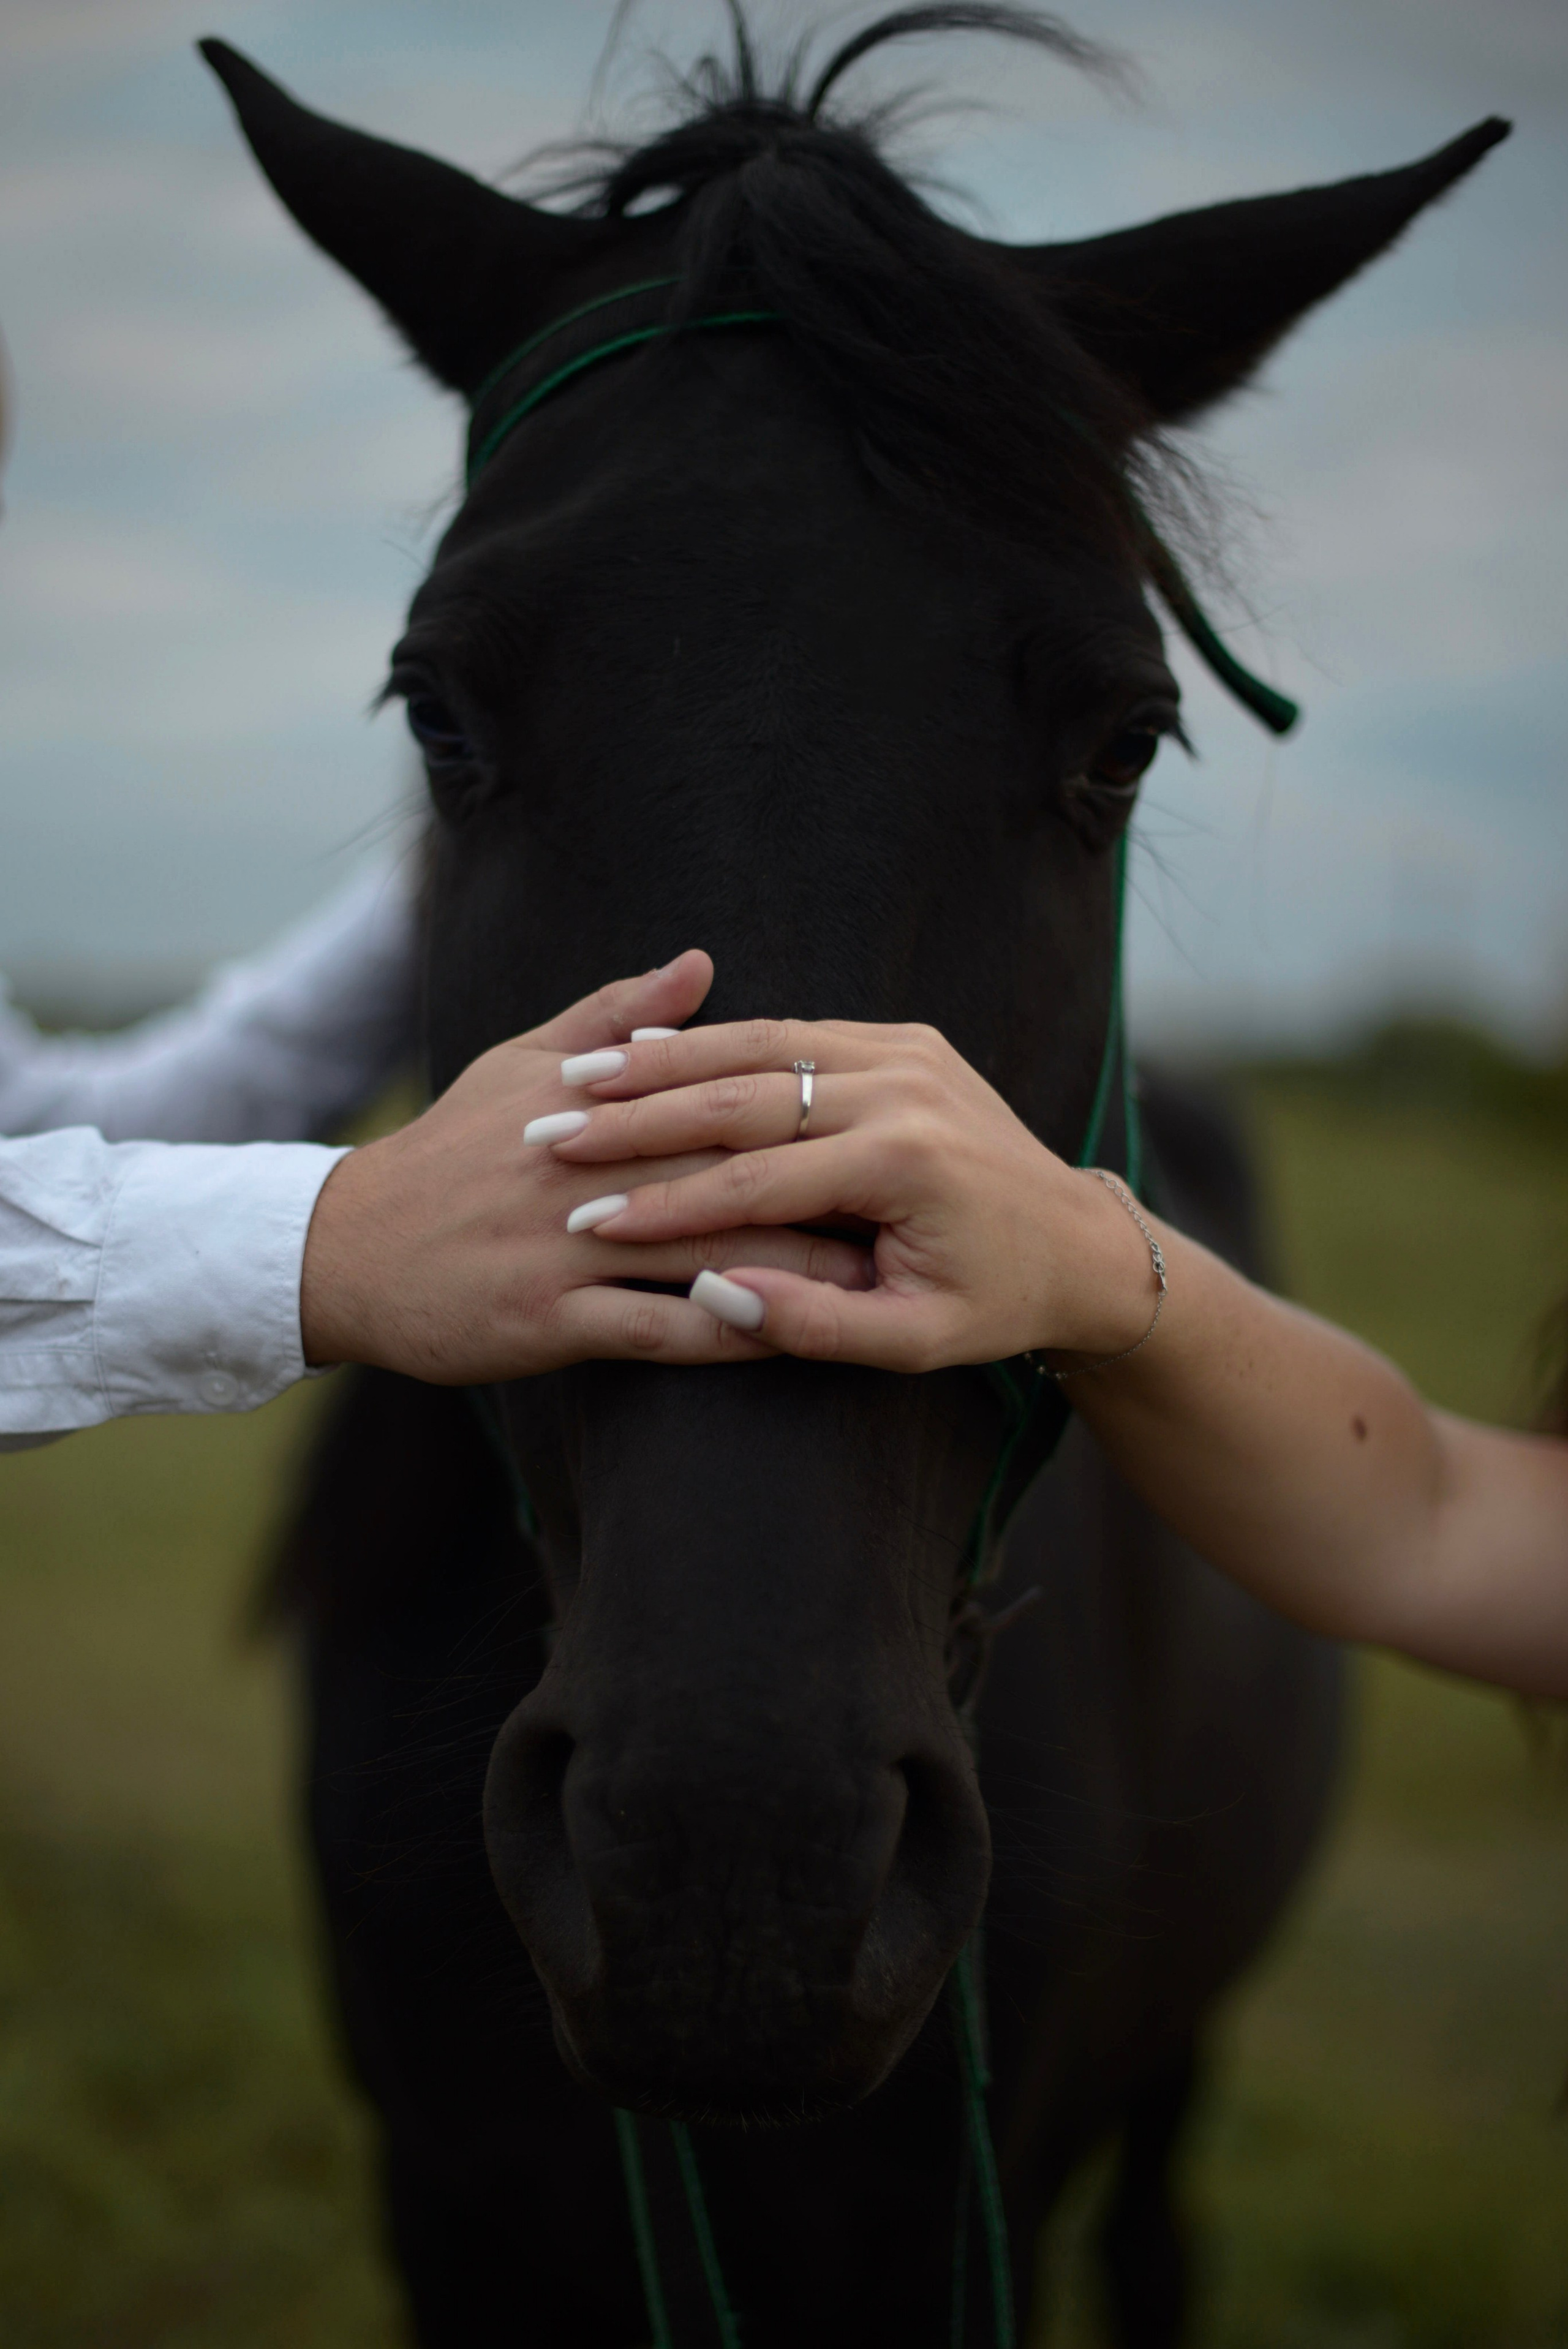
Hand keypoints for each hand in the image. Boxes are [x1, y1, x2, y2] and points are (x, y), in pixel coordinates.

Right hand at [299, 965, 870, 1382]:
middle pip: (731, 1170)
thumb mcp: (519, 1067)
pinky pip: (658, 1331)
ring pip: (706, 1251)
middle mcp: (581, 1167)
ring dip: (796, 1268)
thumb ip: (615, 1017)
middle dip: (825, 1189)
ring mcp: (564, 1247)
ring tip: (878, 1276)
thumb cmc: (445, 1154)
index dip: (803, 1111)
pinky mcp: (547, 1321)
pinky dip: (729, 1332)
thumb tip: (701, 962)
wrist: (343, 1250)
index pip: (717, 1094)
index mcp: (587, 1099)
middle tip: (910, 1203)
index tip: (883, 1121)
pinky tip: (790, 1339)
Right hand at [533, 1017, 1162, 1371]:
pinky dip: (717, 1044)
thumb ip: (814, 1324)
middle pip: (740, 1097)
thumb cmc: (998, 1303)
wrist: (1084, 1244)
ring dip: (663, 1064)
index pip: (754, 1182)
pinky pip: (792, 1031)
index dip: (663, 1204)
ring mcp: (908, 1056)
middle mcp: (903, 1092)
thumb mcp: (915, 1341)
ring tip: (580, 1083)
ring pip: (757, 1047)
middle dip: (639, 1116)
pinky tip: (654, 1062)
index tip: (586, 1218)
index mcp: (904, 1163)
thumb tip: (715, 1293)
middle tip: (550, 1133)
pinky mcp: (909, 1041)